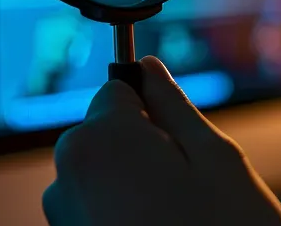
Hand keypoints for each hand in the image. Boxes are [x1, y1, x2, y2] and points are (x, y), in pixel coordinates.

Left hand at [43, 57, 280, 225]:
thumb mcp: (218, 160)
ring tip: (180, 220)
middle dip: (145, 151)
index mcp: (99, 141)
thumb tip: (149, 69)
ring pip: (103, 177)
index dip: (155, 112)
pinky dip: (125, 218)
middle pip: (106, 135)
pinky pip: (98, 212)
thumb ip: (175, 106)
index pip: (117, 90)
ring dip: (136, 189)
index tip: (184, 144)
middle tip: (192, 189)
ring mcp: (62, 218)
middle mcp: (66, 177)